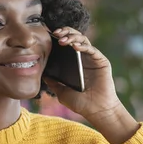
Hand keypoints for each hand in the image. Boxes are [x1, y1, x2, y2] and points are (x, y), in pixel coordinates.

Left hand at [43, 27, 139, 143]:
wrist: (97, 111)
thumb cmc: (81, 103)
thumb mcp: (61, 92)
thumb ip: (53, 82)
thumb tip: (41, 73)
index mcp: (74, 63)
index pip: (66, 44)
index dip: (58, 37)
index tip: (48, 36)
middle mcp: (83, 58)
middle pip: (75, 38)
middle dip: (65, 32)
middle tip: (55, 34)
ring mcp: (93, 58)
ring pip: (83, 40)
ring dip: (72, 37)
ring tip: (63, 40)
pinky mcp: (101, 61)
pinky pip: (92, 49)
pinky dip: (83, 46)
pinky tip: (75, 47)